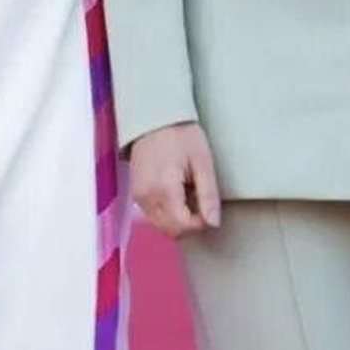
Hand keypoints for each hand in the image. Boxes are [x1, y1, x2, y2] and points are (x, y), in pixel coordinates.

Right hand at [130, 122, 220, 236]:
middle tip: (200, 201)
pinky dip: (167, 212)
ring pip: (161, 225)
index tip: (209, 209)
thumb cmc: (181, 135)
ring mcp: (138, 196)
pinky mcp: (135, 193)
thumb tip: (213, 223)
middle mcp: (146, 197)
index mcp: (164, 190)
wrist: (154, 118)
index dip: (200, 224)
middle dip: (189, 223)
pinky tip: (176, 192)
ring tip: (188, 193)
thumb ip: (208, 196)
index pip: (182, 226)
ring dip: (178, 218)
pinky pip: (153, 214)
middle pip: (170, 230)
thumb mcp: (202, 162)